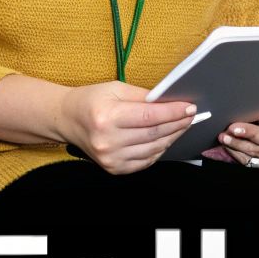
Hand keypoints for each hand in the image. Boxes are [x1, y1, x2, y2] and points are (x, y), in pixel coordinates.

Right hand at [57, 82, 194, 174]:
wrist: (68, 120)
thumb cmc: (92, 100)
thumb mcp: (116, 89)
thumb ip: (144, 97)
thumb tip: (172, 102)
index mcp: (107, 117)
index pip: (150, 117)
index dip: (173, 112)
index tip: (190, 107)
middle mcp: (108, 141)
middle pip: (154, 134)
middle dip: (177, 124)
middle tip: (191, 115)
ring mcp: (111, 158)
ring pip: (154, 149)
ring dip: (172, 137)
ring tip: (181, 125)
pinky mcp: (114, 168)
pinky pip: (146, 161)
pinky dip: (159, 149)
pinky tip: (165, 138)